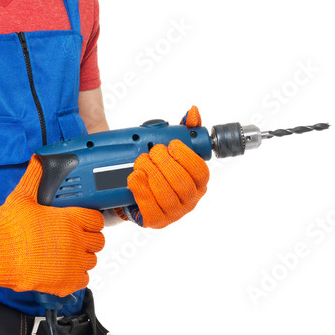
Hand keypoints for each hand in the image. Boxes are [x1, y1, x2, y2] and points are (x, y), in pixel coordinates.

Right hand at [0, 155, 104, 295]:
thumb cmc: (9, 229)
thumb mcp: (22, 197)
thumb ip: (34, 177)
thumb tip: (38, 161)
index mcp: (70, 219)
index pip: (96, 219)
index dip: (91, 220)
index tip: (84, 222)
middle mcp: (76, 241)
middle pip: (98, 240)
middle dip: (90, 238)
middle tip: (77, 238)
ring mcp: (73, 263)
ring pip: (92, 260)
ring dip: (83, 256)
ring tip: (69, 253)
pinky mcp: (66, 282)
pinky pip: (84, 279)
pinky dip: (77, 275)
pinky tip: (65, 269)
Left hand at [119, 105, 209, 227]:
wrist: (134, 191)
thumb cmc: (158, 169)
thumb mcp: (170, 149)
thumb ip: (183, 130)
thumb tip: (193, 112)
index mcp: (198, 182)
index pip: (201, 172)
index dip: (186, 156)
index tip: (171, 144)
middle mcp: (189, 200)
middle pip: (182, 183)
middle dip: (165, 163)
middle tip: (152, 151)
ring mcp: (172, 213)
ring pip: (166, 196)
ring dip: (152, 174)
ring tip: (141, 161)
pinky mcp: (154, 221)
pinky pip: (150, 209)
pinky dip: (141, 191)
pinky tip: (135, 178)